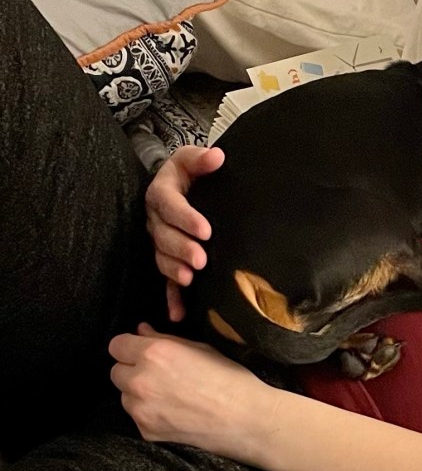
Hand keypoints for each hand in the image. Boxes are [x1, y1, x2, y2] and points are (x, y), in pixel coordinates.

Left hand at [109, 323, 269, 458]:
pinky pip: (137, 417)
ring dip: (139, 393)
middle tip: (159, 374)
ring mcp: (140, 409)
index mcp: (154, 353)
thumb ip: (165, 339)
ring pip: (124, 396)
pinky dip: (149, 414)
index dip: (130, 346)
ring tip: (169, 395)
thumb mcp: (201, 348)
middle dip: (132, 370)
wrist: (244, 418)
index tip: (142, 350)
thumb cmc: (229, 377)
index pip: (116, 345)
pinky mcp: (145, 431)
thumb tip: (142, 331)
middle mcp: (140, 380)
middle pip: (116, 371)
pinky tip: (174, 412)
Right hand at [145, 145, 223, 320]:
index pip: (168, 204)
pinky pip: (165, 280)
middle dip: (181, 248)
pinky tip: (177, 314)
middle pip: (163, 236)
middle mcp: (156, 219)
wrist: (183, 188)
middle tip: (200, 259)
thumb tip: (216, 157)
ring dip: (174, 269)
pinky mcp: (167, 258)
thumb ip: (201, 158)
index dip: (185, 218)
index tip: (205, 230)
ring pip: (161, 257)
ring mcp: (159, 241)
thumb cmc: (191, 173)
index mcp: (161, 194)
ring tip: (189, 278)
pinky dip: (171, 297)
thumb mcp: (192, 160)